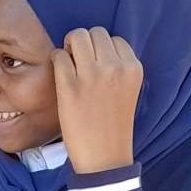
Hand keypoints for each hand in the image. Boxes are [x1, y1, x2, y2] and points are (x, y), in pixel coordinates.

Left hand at [53, 27, 141, 174]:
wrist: (104, 158)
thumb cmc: (114, 125)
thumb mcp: (128, 91)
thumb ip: (118, 68)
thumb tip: (96, 48)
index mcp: (133, 68)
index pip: (115, 40)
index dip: (102, 49)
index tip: (96, 65)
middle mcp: (115, 67)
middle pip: (95, 32)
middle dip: (84, 43)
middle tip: (79, 61)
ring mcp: (91, 76)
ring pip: (77, 36)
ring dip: (70, 46)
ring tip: (69, 63)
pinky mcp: (69, 87)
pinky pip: (59, 56)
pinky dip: (57, 60)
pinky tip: (60, 75)